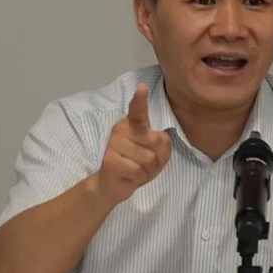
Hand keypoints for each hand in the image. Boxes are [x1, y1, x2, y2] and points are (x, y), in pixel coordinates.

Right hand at [94, 84, 170, 204]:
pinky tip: (130, 176)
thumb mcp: (156, 153)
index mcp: (131, 124)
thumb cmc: (137, 164)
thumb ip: (161, 143)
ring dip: (148, 169)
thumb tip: (158, 137)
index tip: (142, 87)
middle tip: (145, 163)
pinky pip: (138, 170)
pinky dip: (139, 177)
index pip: (137, 111)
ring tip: (137, 169)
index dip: (140, 100)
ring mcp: (113, 144)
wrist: (113, 184)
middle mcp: (121, 130)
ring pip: (148, 158)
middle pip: (155, 141)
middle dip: (157, 158)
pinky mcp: (110, 160)